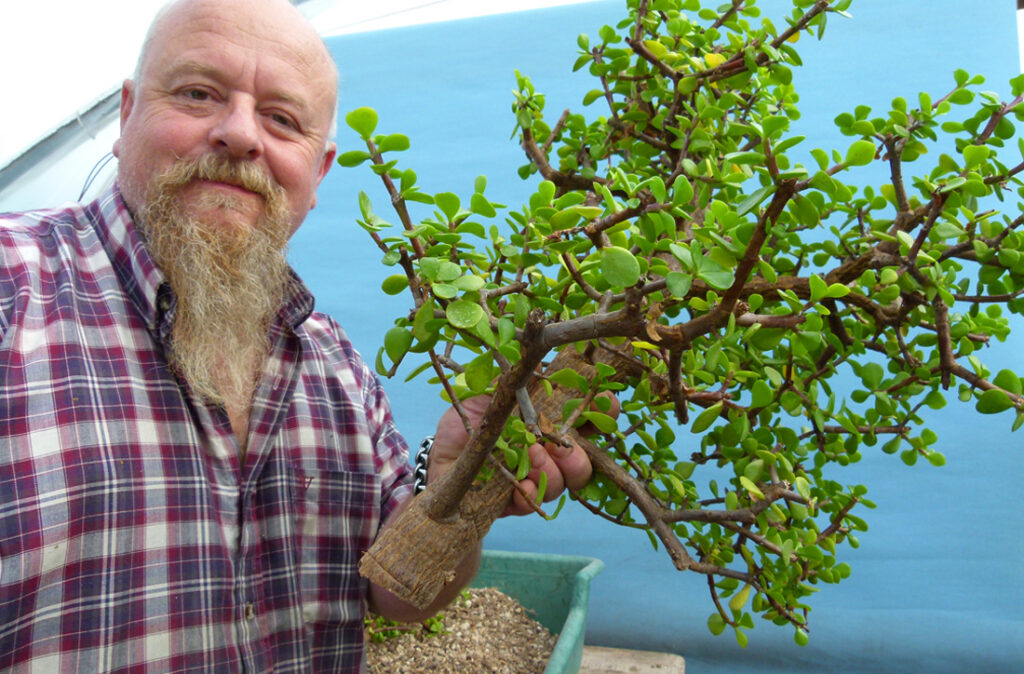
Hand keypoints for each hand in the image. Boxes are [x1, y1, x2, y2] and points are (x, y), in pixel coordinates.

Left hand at [429, 394, 616, 515]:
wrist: (441, 459)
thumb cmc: (469, 422)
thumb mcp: (487, 392)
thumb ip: (514, 377)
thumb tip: (535, 355)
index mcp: (548, 421)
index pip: (587, 418)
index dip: (603, 411)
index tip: (605, 404)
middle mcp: (549, 451)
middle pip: (585, 458)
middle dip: (578, 454)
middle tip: (559, 446)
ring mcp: (536, 478)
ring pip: (565, 482)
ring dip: (551, 471)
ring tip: (529, 457)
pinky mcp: (518, 501)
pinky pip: (536, 502)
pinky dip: (531, 495)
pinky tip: (520, 488)